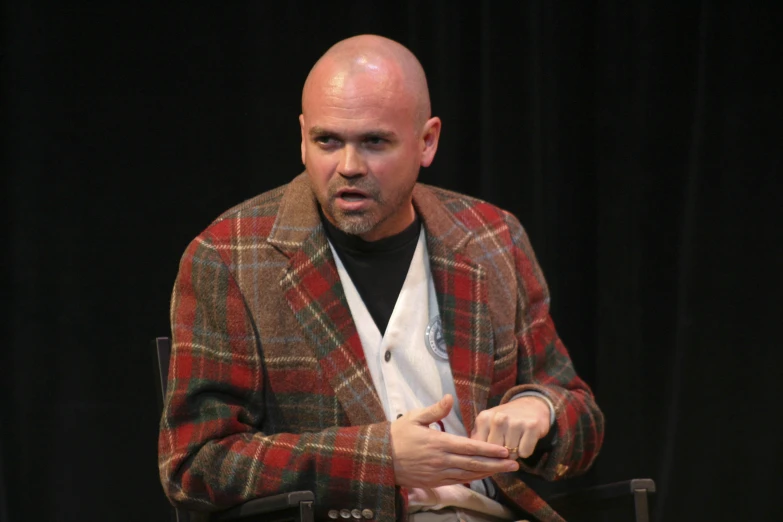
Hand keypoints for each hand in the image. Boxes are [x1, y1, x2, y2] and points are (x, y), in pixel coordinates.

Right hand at [390, 395, 518, 487]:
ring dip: (488, 473)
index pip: (469, 447)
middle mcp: (441, 460)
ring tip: (505, 471)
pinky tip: (483, 475)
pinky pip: (458, 481)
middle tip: (515, 464)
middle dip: (497, 465)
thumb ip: (434, 410)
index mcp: (438, 443)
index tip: (505, 450)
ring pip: (469, 475)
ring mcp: (437, 473)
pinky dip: (473, 479)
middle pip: (474, 464)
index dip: (489, 450)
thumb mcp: (413, 418)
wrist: (379, 459)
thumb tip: (449, 398)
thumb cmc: (396, 436)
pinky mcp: (433, 482)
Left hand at [470, 396, 550, 458]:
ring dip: (514, 454)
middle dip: (501, 456)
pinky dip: (525, 451)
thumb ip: (478, 440)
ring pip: (511, 455)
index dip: (486, 455)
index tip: (491, 453)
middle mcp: (498, 419)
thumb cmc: (505, 420)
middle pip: (496, 454)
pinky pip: (525, 453)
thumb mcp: (487, 425)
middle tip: (505, 446)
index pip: (480, 449)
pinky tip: (525, 440)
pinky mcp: (532, 427)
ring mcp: (515, 422)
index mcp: (484, 419)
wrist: (529, 405)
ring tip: (515, 441)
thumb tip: (475, 458)